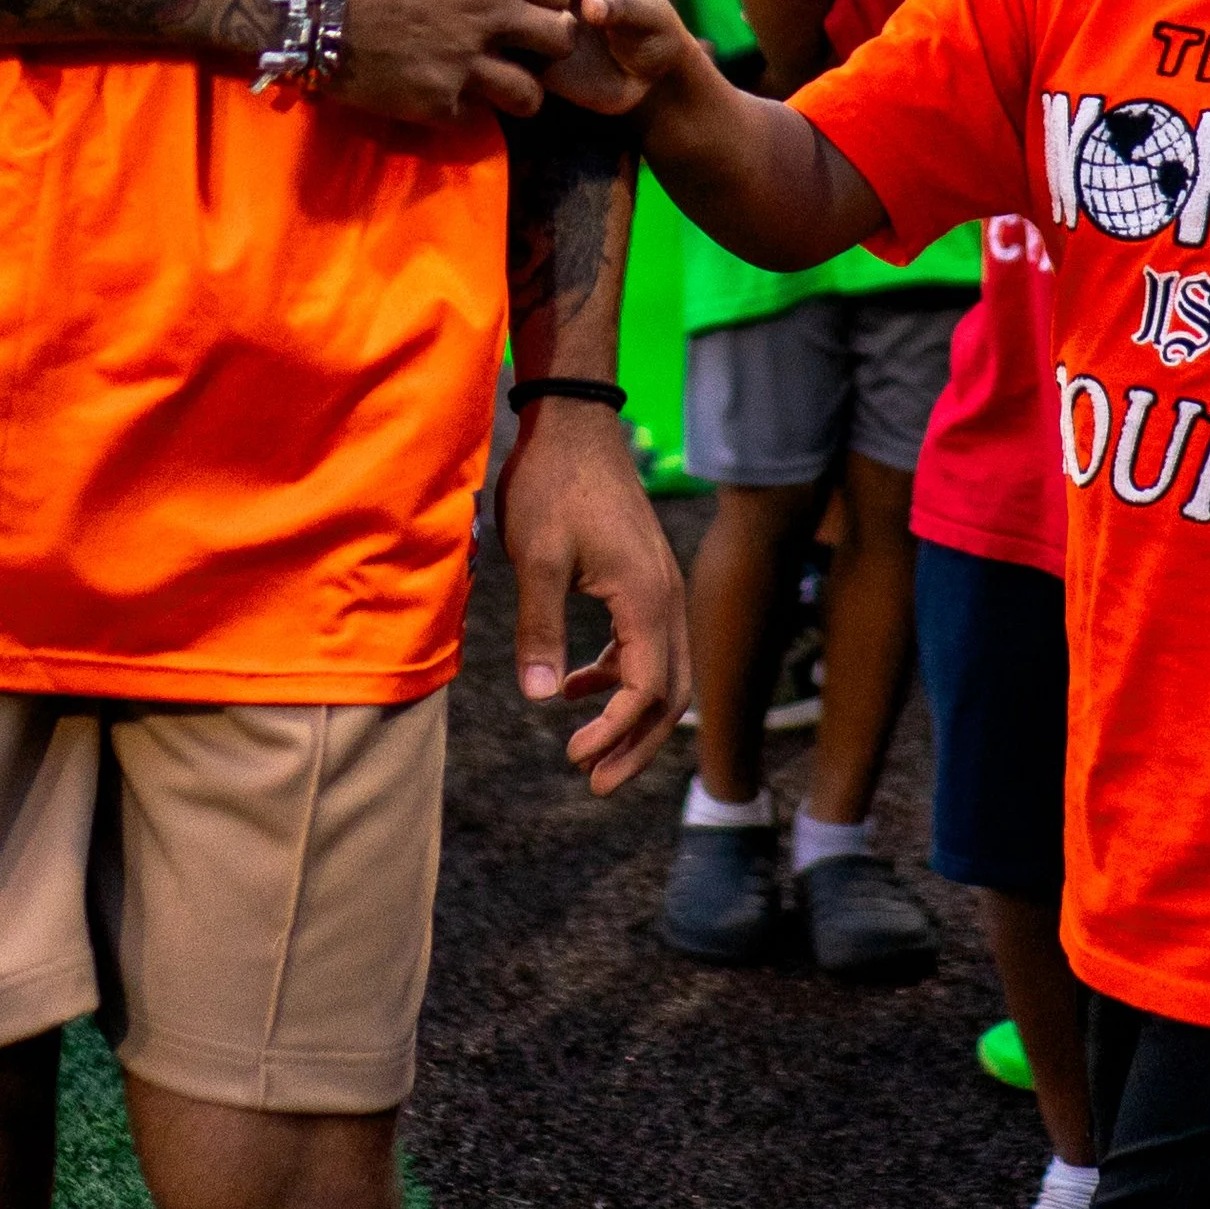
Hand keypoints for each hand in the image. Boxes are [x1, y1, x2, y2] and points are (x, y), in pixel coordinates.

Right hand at [333, 0, 579, 119]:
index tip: (528, 2)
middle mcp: (495, 16)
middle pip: (559, 41)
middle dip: (547, 44)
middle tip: (523, 46)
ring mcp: (469, 64)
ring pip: (529, 95)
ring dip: (519, 90)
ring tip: (501, 87)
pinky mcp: (437, 102)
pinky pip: (474, 117)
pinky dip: (465, 109)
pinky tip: (448, 96)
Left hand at [497, 400, 689, 793]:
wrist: (573, 425)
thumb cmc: (553, 485)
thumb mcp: (537, 558)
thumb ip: (540, 628)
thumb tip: (540, 699)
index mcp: (647, 596)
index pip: (649, 688)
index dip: (617, 731)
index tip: (575, 756)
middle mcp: (667, 596)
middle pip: (672, 693)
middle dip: (637, 744)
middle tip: (595, 783)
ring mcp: (660, 587)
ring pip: (664, 671)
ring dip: (631, 716)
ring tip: (587, 751)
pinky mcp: (644, 579)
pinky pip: (647, 645)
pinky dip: (621, 676)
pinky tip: (576, 684)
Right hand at [507, 0, 693, 112]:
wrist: (651, 87)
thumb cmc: (654, 33)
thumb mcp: (648, 14)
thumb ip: (622, 7)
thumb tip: (593, 7)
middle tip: (529, 18)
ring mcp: (531, 25)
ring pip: (494, 14)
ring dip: (500, 30)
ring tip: (530, 48)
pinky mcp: (527, 60)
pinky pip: (500, 56)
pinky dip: (501, 62)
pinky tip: (519, 71)